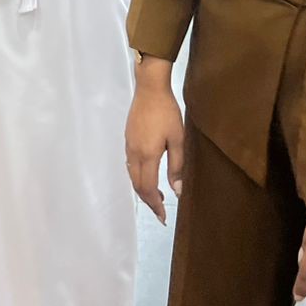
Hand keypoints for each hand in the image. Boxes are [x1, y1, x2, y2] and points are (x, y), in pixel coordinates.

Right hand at [125, 59, 184, 224]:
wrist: (149, 88)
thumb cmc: (167, 113)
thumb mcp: (178, 139)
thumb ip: (177, 166)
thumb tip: (177, 190)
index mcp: (147, 156)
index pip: (148, 189)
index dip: (154, 205)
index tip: (162, 217)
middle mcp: (134, 154)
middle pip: (137, 185)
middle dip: (148, 200)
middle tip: (160, 210)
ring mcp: (129, 146)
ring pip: (132, 176)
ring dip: (143, 189)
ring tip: (157, 196)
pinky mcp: (128, 139)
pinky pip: (130, 165)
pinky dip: (138, 177)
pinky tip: (148, 175)